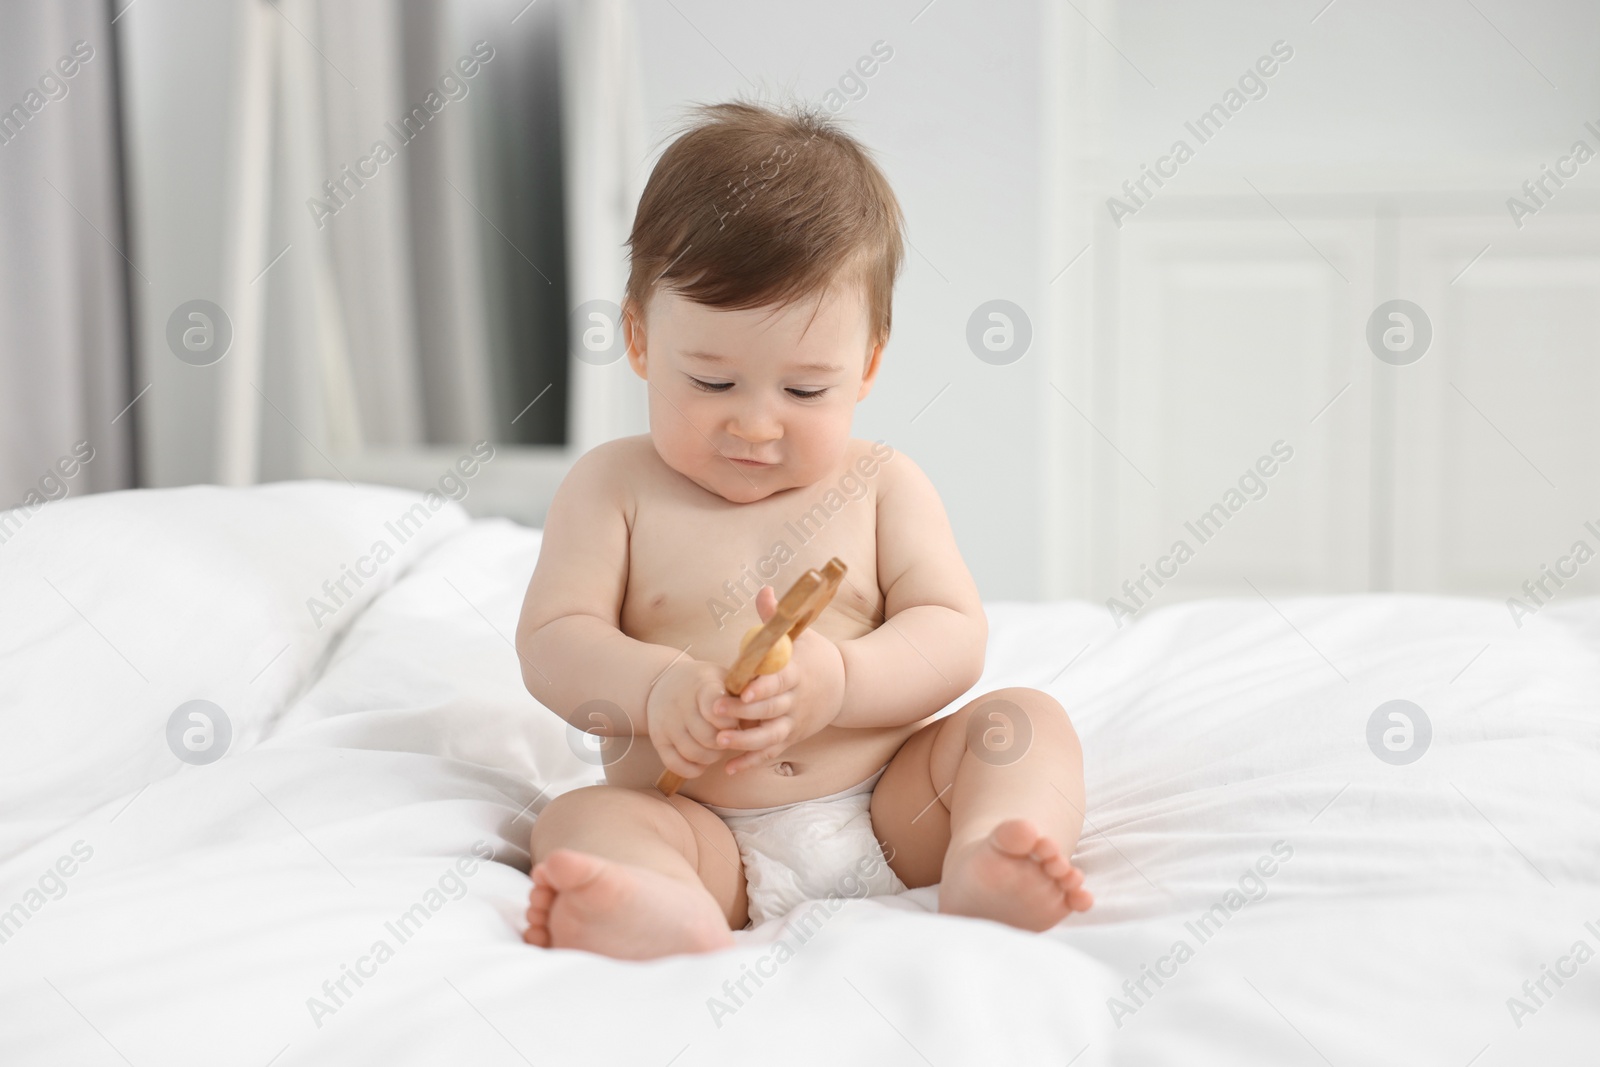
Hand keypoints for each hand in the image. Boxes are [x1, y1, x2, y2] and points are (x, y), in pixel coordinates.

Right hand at [645, 657, 739, 779]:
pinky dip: (693, 769)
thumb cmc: (707, 684)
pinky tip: (702, 762)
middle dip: (726, 742)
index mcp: (702, 685)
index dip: (730, 721)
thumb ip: (745, 694)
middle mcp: (680, 703)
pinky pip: (675, 764)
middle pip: (709, 737)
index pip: (715, 709)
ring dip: (712, 757)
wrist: (665, 682)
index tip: (736, 721)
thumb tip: (767, 714)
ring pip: (694, 753)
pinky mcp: (657, 738)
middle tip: (730, 737)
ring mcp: (666, 722)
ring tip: (717, 747)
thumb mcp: (724, 678)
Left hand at [711, 585, 845, 774]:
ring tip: (719, 741)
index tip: (743, 690)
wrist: (844, 683)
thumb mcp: (801, 634)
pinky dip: (752, 761)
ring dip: (745, 741)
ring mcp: (795, 722)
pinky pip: (771, 752)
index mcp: (797, 672)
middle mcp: (797, 700)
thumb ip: (777, 618)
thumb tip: (764, 591)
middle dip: (742, 712)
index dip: (762, 687)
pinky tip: (730, 768)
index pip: (779, 681)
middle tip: (715, 710)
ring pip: (770, 736)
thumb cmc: (813, 654)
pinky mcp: (791, 737)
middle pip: (770, 709)